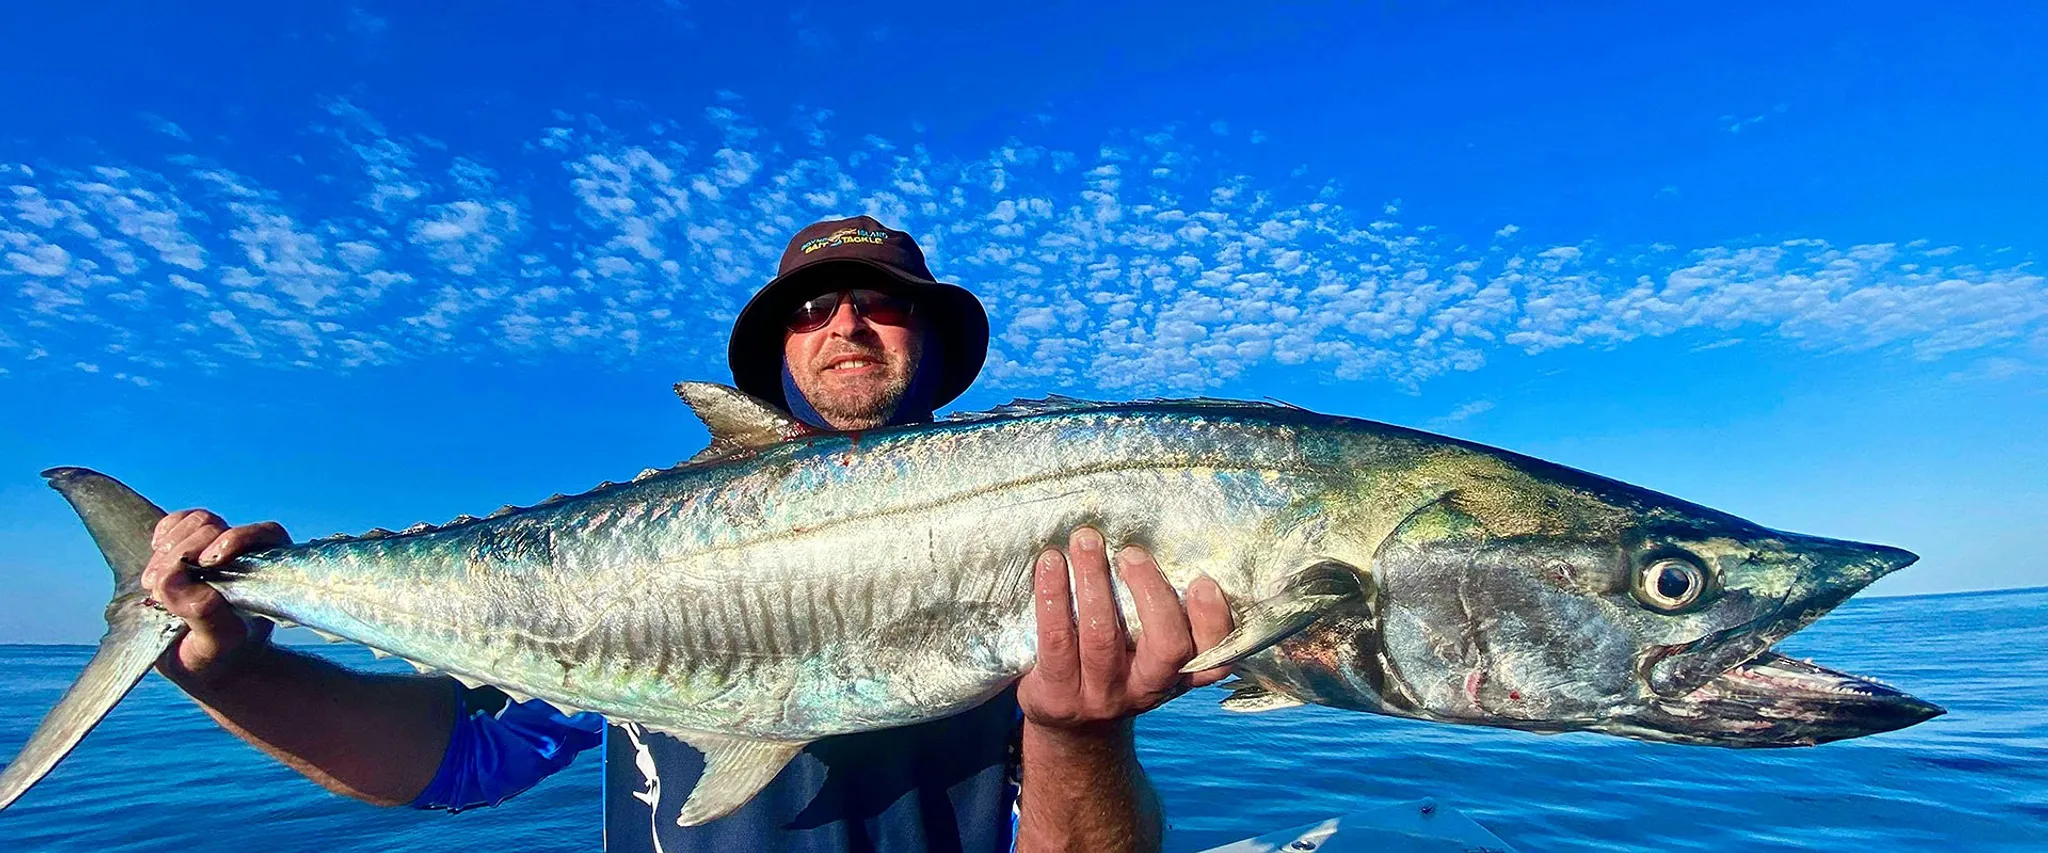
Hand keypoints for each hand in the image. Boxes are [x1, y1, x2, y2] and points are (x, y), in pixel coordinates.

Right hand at [142, 508, 290, 681]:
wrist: (209, 665)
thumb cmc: (219, 656)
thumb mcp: (215, 645)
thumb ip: (204, 614)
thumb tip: (178, 577)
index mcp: (267, 574)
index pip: (265, 534)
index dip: (236, 539)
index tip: (209, 561)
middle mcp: (246, 555)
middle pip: (217, 527)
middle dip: (183, 552)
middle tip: (158, 587)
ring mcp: (216, 548)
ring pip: (197, 521)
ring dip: (169, 547)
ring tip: (152, 581)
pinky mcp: (189, 547)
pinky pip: (178, 523)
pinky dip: (163, 535)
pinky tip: (156, 559)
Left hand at [1018, 527, 1233, 734]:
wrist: (1070, 724)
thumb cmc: (1117, 664)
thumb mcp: (1148, 651)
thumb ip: (1162, 612)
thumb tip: (1160, 536)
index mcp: (1179, 675)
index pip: (1215, 657)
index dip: (1213, 621)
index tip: (1201, 581)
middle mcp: (1147, 689)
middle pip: (1167, 647)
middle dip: (1151, 592)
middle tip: (1131, 552)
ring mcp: (1102, 695)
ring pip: (1103, 637)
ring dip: (1095, 582)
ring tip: (1086, 541)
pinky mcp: (1058, 694)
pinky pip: (1055, 640)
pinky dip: (1053, 596)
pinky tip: (1050, 563)